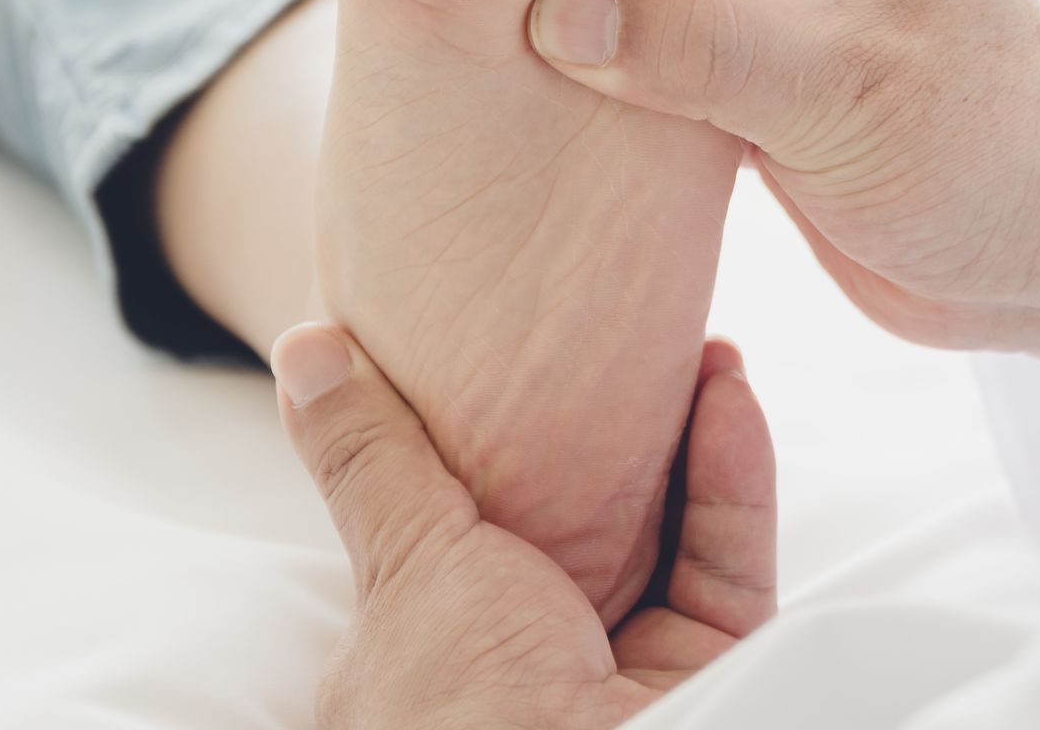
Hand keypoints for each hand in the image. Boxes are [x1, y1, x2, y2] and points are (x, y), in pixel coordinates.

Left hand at [270, 324, 774, 728]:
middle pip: (591, 525)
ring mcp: (623, 670)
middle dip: (623, 432)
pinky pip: (724, 563)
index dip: (517, 440)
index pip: (481, 527)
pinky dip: (734, 478)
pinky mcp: (708, 671)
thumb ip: (372, 456)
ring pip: (668, 536)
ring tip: (707, 347)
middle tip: (645, 345)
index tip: (545, 358)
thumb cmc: (465, 699)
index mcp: (438, 651)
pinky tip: (733, 393)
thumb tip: (305, 348)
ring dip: (692, 436)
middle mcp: (531, 662)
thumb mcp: (405, 556)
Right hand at [528, 0, 1039, 376]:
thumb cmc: (990, 148)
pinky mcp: (771, 94)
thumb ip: (697, 42)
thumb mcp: (838, 81)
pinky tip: (552, 100)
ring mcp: (791, 14)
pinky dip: (626, 88)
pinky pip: (676, 71)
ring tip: (494, 31)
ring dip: (602, 22)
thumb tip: (557, 15)